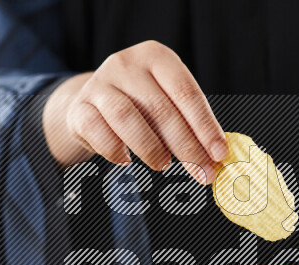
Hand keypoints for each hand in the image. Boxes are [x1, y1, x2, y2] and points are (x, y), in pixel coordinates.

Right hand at [43, 40, 226, 182]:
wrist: (92, 104)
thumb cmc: (141, 106)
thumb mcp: (167, 103)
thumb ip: (191, 124)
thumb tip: (216, 157)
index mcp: (157, 57)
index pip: (187, 93)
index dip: (205, 127)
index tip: (219, 154)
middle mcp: (126, 64)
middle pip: (160, 108)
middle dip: (186, 146)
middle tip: (202, 172)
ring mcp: (99, 84)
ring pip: (127, 117)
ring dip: (150, 147)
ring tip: (163, 165)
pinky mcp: (79, 108)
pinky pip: (98, 132)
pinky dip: (115, 150)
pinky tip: (126, 160)